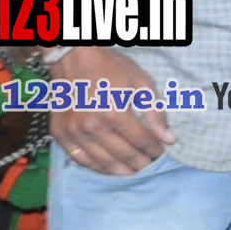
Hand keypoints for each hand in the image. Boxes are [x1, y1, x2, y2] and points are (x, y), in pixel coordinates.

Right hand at [49, 47, 174, 174]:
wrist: (72, 57)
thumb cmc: (110, 67)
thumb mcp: (141, 82)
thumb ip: (156, 112)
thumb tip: (170, 139)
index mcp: (114, 112)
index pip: (141, 141)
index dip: (154, 150)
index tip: (162, 153)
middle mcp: (92, 126)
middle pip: (123, 154)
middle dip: (141, 163)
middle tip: (150, 166)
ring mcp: (74, 132)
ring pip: (102, 162)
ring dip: (121, 171)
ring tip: (134, 172)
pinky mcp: (60, 134)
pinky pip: (80, 159)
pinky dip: (97, 167)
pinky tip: (110, 169)